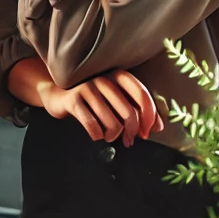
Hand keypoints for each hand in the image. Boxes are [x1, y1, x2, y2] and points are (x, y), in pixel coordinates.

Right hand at [43, 68, 162, 145]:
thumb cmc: (94, 102)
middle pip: (129, 113)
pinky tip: (96, 134)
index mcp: (119, 76)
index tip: (147, 133)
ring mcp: (88, 88)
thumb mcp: (117, 102)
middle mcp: (105, 79)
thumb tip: (159, 128)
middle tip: (128, 141)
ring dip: (112, 136)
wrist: (59, 97)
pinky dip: (97, 135)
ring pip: (112, 123)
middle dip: (131, 132)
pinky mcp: (74, 100)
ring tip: (108, 136)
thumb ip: (138, 110)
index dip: (149, 117)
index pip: (142, 95)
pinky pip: (93, 126)